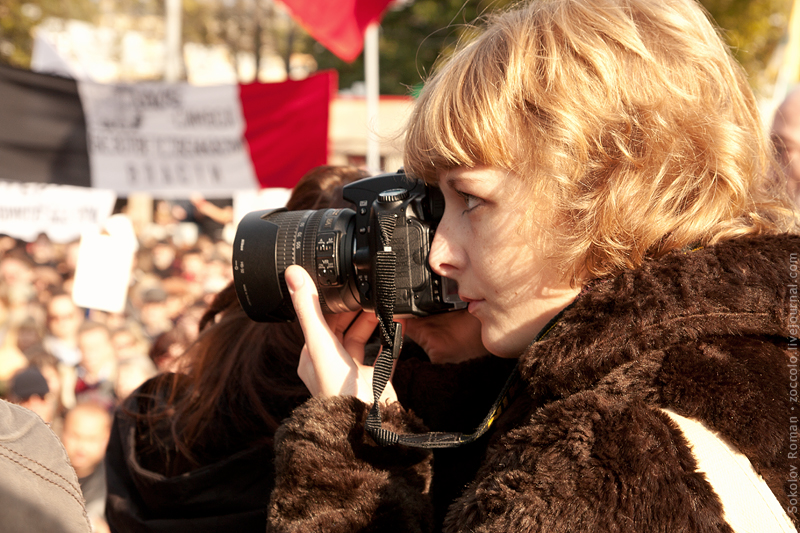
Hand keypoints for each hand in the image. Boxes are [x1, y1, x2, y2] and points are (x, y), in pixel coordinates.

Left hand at [286, 265, 397, 404]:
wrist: (364, 424)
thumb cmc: (336, 388)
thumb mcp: (320, 342)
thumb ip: (308, 308)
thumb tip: (292, 273)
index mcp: (312, 356)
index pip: (319, 321)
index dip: (332, 302)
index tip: (345, 285)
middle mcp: (331, 364)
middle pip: (342, 328)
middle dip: (355, 310)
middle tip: (369, 292)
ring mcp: (353, 373)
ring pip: (362, 339)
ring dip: (373, 322)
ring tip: (384, 304)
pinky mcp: (374, 381)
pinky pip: (384, 355)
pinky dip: (391, 339)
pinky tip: (399, 325)